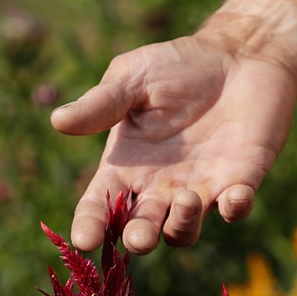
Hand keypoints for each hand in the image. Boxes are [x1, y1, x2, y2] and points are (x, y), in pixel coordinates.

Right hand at [52, 30, 296, 253]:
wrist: (238, 55)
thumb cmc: (178, 65)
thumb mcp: (133, 77)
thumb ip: (101, 103)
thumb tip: (58, 120)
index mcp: (125, 166)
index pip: (99, 206)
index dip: (90, 225)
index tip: (85, 240)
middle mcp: (158, 187)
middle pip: (140, 231)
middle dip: (139, 238)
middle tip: (140, 235)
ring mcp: (199, 190)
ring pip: (182, 232)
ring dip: (182, 224)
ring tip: (186, 199)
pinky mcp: (238, 182)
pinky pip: (235, 210)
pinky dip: (235, 209)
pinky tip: (235, 195)